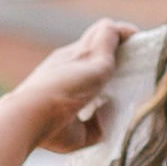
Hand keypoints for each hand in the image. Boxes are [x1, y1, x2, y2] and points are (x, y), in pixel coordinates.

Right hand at [15, 19, 133, 153]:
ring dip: (121, 35)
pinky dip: (125, 33)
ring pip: (103, 32)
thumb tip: (109, 118)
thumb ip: (94, 126)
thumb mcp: (75, 133)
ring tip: (138, 42)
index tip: (115, 71)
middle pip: (93, 41)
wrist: (28, 115)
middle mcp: (68, 59)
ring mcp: (80, 55)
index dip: (97, 62)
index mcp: (59, 74)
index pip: (82, 60)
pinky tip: (135, 37)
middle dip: (113, 46)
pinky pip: (112, 34)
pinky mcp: (95, 58)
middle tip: (133, 56)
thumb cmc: (46, 127)